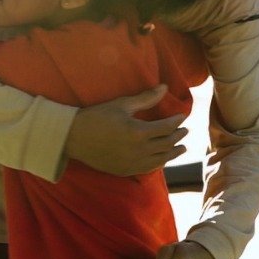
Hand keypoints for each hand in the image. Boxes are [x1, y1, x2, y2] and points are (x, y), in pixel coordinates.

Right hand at [66, 84, 187, 175]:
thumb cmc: (97, 117)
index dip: (177, 121)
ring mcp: (133, 163)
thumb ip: (145, 98)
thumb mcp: (122, 104)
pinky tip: (163, 159)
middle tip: (184, 131)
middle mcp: (139, 150)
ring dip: (174, 152)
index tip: (182, 116)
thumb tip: (165, 87)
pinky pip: (149, 169)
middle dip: (178, 136)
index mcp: (139, 132)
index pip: (166, 127)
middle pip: (167, 144)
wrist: (74, 138)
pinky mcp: (126, 171)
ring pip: (162, 159)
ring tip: (181, 147)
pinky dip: (160, 163)